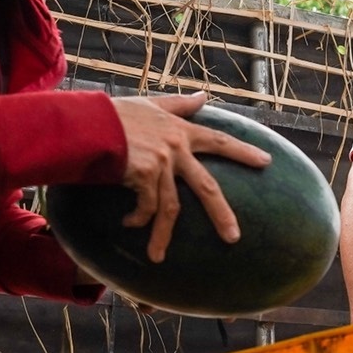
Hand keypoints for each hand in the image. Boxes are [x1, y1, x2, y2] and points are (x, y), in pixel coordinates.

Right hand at [108, 94, 269, 263]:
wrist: (86, 123)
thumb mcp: (150, 104)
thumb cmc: (113, 114)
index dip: (243, 152)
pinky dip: (138, 219)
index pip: (219, 140)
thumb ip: (178, 104)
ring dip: (162, 235)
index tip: (266, 162)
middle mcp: (176, 147)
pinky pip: (146, 207)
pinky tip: (129, 223)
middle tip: (233, 237)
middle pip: (206, 185)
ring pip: (170, 208)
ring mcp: (162, 162)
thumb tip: (203, 96)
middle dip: (221, 214)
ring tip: (158, 256)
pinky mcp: (144, 174)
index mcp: (180, 130)